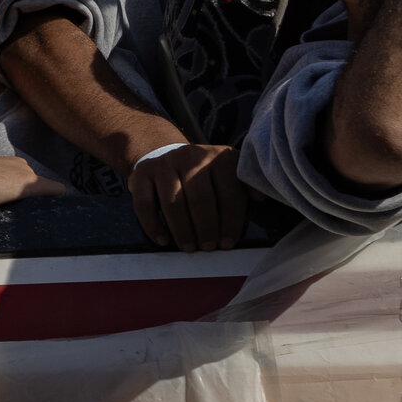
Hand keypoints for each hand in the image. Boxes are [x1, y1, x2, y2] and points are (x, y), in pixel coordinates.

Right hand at [129, 142, 247, 250]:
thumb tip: (260, 199)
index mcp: (219, 157)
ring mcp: (164, 164)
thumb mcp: (227, 171)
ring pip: (172, 203)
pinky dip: (154, 226)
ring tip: (189, 247)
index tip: (228, 243)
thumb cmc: (201, 174)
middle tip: (208, 247)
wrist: (162, 154)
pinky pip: (144, 204)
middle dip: (206, 228)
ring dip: (182, 230)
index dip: (230, 221)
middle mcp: (191, 156)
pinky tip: (163, 240)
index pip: (229, 193)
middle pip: (200, 199)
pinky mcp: (141, 174)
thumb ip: (243, 184)